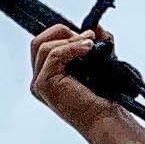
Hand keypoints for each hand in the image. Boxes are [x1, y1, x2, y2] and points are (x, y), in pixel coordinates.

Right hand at [29, 21, 116, 138]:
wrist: (106, 118)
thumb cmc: (104, 98)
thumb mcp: (98, 61)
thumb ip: (93, 42)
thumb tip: (95, 25)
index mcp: (49, 76)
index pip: (45, 44)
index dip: (62, 34)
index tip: (86, 34)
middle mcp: (40, 80)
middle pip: (38, 41)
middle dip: (62, 32)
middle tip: (87, 37)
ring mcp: (39, 83)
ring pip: (44, 46)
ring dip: (70, 40)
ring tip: (91, 44)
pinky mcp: (44, 84)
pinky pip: (53, 54)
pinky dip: (72, 47)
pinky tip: (89, 48)